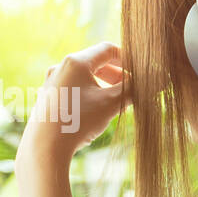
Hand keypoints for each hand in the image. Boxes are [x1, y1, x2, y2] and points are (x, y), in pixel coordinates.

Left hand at [18, 42, 127, 164]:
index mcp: (76, 61)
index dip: (127, 59)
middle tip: (131, 90)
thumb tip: (153, 83)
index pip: (107, 50)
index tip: (139, 73)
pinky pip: (73, 90)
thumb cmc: (78, 120)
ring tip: (116, 103)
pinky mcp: (47, 98)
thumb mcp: (111, 103)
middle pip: (95, 63)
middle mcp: (61, 67)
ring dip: (103, 87)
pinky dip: (89, 95)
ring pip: (84, 78)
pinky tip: (96, 113)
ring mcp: (51, 83)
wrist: (45, 147)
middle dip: (116, 75)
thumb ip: (133, 89)